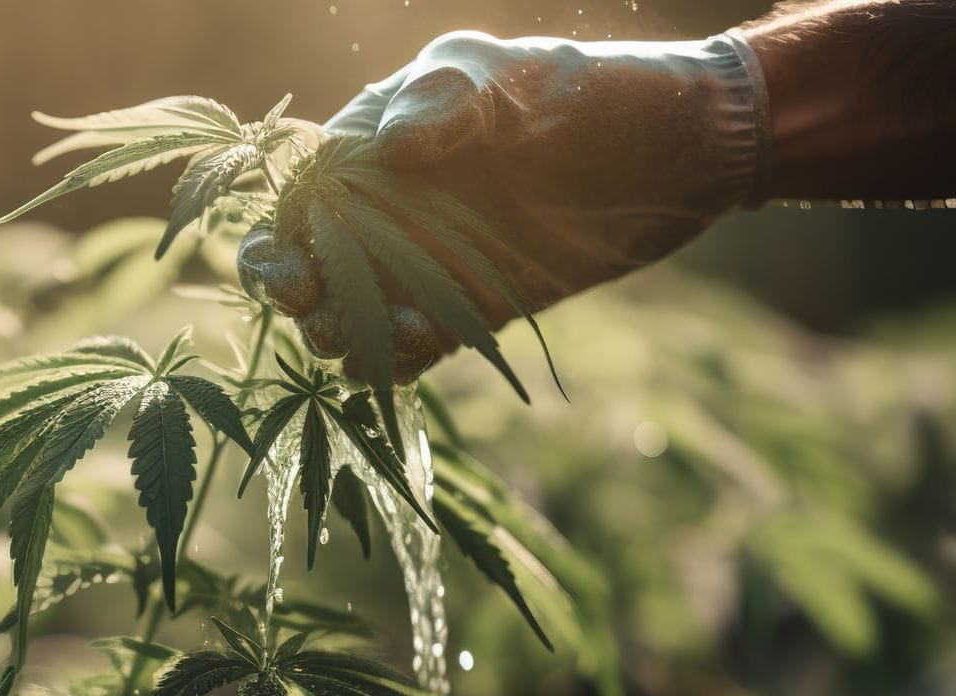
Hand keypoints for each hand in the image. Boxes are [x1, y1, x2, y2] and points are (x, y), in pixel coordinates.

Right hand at [240, 31, 768, 382]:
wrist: (677, 148)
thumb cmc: (584, 89)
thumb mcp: (507, 73)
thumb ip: (444, 98)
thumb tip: (390, 148)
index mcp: (373, 151)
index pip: (297, 203)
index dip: (278, 244)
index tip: (294, 272)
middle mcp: (388, 214)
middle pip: (309, 271)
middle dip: (301, 301)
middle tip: (323, 315)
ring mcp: (427, 267)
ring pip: (353, 319)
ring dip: (351, 338)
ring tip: (388, 334)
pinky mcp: (470, 311)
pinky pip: (413, 349)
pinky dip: (402, 360)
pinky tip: (422, 349)